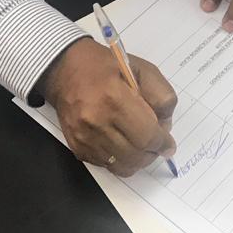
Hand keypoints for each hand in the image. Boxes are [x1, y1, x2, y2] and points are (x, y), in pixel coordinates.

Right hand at [39, 37, 176, 176]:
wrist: (64, 70)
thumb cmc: (106, 66)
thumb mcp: (142, 68)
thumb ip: (161, 96)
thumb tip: (165, 127)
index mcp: (114, 98)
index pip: (147, 136)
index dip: (162, 143)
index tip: (168, 143)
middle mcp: (96, 121)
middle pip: (136, 156)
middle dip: (152, 153)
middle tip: (155, 144)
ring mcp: (84, 137)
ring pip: (122, 166)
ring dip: (137, 160)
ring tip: (139, 144)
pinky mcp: (76, 147)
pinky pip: (106, 166)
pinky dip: (119, 159)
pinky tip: (120, 142)